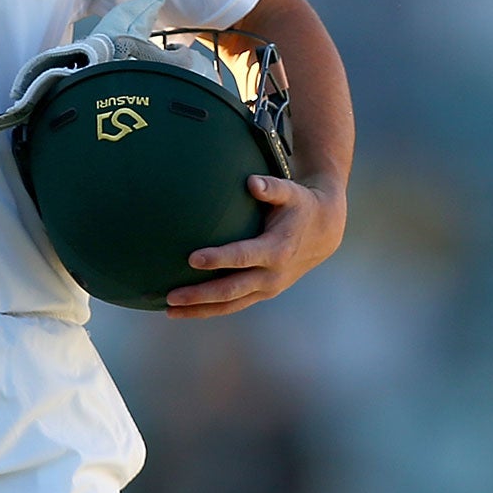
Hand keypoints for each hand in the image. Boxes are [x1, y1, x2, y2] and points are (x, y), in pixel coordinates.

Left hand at [164, 173, 344, 319]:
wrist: (323, 232)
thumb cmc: (300, 206)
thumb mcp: (291, 192)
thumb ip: (271, 187)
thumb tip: (251, 182)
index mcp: (276, 250)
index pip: (242, 257)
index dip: (218, 258)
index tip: (192, 258)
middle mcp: (271, 276)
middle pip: (230, 290)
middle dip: (199, 295)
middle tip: (170, 296)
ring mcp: (267, 289)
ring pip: (229, 305)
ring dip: (199, 310)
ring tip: (169, 310)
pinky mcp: (262, 293)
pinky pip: (233, 305)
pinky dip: (209, 309)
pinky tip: (185, 309)